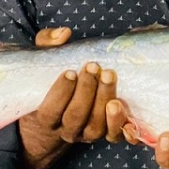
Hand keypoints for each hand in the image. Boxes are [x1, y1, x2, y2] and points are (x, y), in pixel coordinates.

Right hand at [19, 19, 168, 168]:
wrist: (64, 115)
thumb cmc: (56, 81)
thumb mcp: (44, 61)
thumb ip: (48, 44)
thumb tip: (63, 34)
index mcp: (46, 118)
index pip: (50, 111)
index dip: (60, 93)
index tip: (70, 71)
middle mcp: (67, 130)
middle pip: (75, 117)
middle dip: (85, 92)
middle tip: (94, 67)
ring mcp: (89, 134)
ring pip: (96, 126)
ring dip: (104, 100)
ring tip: (109, 75)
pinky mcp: (108, 134)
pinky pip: (116, 135)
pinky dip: (123, 124)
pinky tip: (124, 102)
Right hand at [115, 19, 168, 168]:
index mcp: (160, 114)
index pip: (127, 119)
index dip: (115, 115)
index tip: (112, 100)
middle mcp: (167, 136)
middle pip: (134, 139)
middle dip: (121, 125)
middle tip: (118, 106)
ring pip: (162, 161)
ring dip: (160, 152)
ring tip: (168, 136)